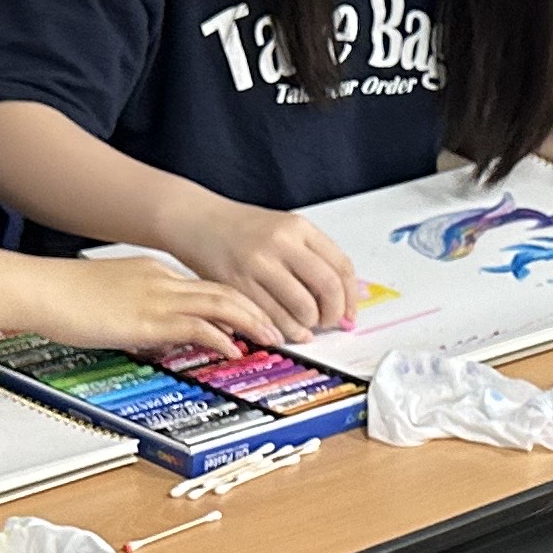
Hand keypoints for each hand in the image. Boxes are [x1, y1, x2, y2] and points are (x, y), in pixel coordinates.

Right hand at [10, 252, 276, 358]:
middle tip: (280, 326)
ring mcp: (157, 297)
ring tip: (272, 337)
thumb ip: (141, 314)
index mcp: (155, 273)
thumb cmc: (66, 297)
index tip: (257, 317)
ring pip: (220, 303)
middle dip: (257, 309)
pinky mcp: (147, 318)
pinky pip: (197, 326)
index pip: (207, 286)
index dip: (237, 302)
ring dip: (251, 322)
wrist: (42, 287)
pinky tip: (234, 349)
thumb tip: (159, 336)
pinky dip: (222, 337)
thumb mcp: (113, 300)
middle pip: (224, 290)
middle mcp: (163, 280)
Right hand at [164, 193, 367, 344]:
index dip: (351, 297)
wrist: (197, 221)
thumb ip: (317, 258)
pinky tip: (289, 332)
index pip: (341, 267)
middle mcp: (281, 242)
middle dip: (334, 314)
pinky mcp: (238, 283)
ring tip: (306, 326)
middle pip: (328, 287)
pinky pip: (272, 316)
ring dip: (310, 324)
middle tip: (330, 323)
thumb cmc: (243, 230)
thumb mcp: (285, 231)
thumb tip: (354, 294)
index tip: (350, 313)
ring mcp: (259, 263)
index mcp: (299, 228)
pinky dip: (287, 330)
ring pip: (303, 306)